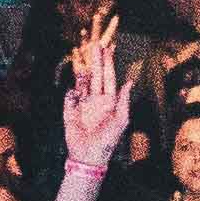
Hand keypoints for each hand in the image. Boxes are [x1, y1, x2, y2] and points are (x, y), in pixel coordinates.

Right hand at [61, 46, 134, 169]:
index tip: (108, 48)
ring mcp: (82, 104)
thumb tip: (130, 82)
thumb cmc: (109, 140)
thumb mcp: (121, 120)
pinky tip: (75, 93)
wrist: (89, 156)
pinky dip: (71, 93)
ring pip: (81, 83)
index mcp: (109, 100)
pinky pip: (69, 97)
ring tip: (83, 59)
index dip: (109, 63)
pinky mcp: (69, 111)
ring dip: (82, 72)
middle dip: (95, 60)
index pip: (108, 78)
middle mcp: (95, 99)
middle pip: (95, 75)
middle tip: (95, 44)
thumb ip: (124, 100)